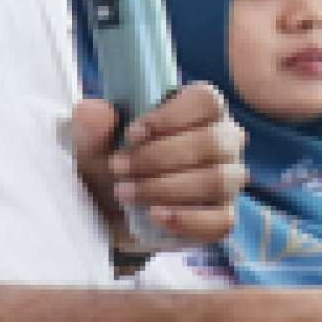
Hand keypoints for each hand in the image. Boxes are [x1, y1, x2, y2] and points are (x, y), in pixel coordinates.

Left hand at [72, 84, 246, 245]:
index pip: (207, 101)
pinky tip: (155, 216)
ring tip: (126, 194)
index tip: (132, 135)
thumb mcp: (94, 144)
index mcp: (200, 110)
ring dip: (166, 188)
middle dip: (158, 157)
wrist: (110, 212)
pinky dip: (187, 219)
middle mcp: (224, 140)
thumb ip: (92, 125)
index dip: (171, 117)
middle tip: (117, 169)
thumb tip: (93, 110)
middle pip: (212, 142)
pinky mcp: (224, 216)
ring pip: (216, 181)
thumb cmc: (114, 164)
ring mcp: (229, 180)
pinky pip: (221, 220)